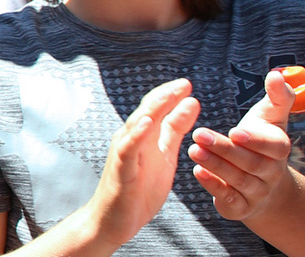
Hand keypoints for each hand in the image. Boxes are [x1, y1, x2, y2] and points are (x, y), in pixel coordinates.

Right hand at [80, 78, 201, 248]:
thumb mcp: (164, 156)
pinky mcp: (120, 169)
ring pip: (136, 125)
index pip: (157, 109)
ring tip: (167, 95)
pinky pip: (128, 149)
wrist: (113, 220)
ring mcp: (123, 153)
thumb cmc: (138, 190)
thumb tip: (190, 104)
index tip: (188, 84)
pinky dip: (136, 134)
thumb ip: (174, 131)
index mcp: (144, 137)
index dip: (171, 95)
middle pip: (147, 111)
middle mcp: (131, 139)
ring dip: (151, 109)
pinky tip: (146, 123)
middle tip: (185, 83)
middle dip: (165, 96)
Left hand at [188, 70, 298, 223]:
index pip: (273, 147)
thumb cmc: (262, 140)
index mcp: (280, 150)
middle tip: (198, 134)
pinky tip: (198, 172)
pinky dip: (214, 187)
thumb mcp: (271, 117)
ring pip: (238, 181)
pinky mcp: (241, 207)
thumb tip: (277, 74)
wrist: (266, 183)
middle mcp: (272, 173)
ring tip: (193, 150)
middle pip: (250, 163)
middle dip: (224, 149)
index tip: (235, 131)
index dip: (255, 141)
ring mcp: (258, 193)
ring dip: (215, 166)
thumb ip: (277, 96)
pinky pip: (230, 200)